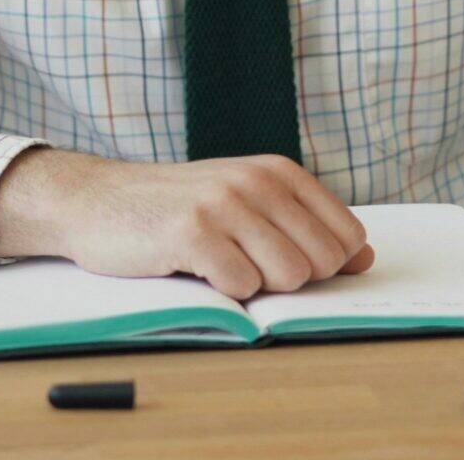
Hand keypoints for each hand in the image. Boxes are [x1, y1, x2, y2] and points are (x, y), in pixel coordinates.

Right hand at [0, 147, 375, 300]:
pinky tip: (193, 268)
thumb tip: (366, 258)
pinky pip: (242, 287)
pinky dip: (222, 293)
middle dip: (288, 278)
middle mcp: (258, 180)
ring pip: (287, 276)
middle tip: (242, 261)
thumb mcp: (247, 205)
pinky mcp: (193, 233)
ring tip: (218, 263)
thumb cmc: (177, 209)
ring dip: (254, 286)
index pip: (346, 237)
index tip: (281, 259)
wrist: (97, 201)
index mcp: (279, 172)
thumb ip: (305, 228)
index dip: (322, 265)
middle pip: (321, 263)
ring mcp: (226, 204)